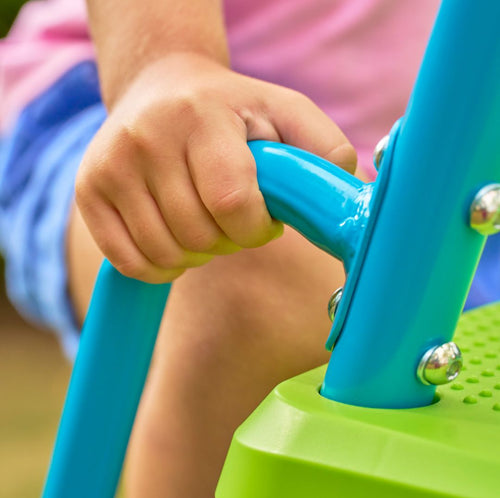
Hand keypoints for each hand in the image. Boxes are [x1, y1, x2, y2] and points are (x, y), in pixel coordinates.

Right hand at [76, 52, 356, 282]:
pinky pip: (131, 263)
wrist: (162, 89)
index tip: (261, 218)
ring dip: (197, 253)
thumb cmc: (233, 111)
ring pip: (165, 254)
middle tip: (231, 217)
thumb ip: (325, 152)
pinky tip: (175, 236)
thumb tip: (349, 202)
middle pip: (199, 236)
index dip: (256, 227)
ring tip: (204, 221)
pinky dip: (162, 265)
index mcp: (201, 116)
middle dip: (228, 240)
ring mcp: (109, 166)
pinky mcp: (88, 191)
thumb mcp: (289, 114)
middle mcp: (145, 137)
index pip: (233, 203)